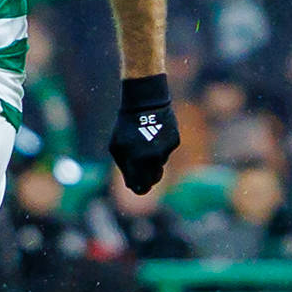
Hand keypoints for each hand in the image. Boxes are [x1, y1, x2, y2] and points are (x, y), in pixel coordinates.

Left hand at [108, 72, 176, 195]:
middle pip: (154, 180)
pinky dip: (161, 147)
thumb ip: (124, 168)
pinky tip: (155, 134)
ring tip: (144, 142)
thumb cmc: (126, 127)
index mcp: (135, 161)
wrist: (145, 103)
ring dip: (152, 159)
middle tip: (142, 171)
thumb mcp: (117, 147)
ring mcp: (165, 150)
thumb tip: (132, 185)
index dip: (138, 188)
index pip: (140, 186)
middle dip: (147, 178)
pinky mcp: (174, 142)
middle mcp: (152, 158)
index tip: (137, 187)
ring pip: (160, 164)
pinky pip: (167, 151)